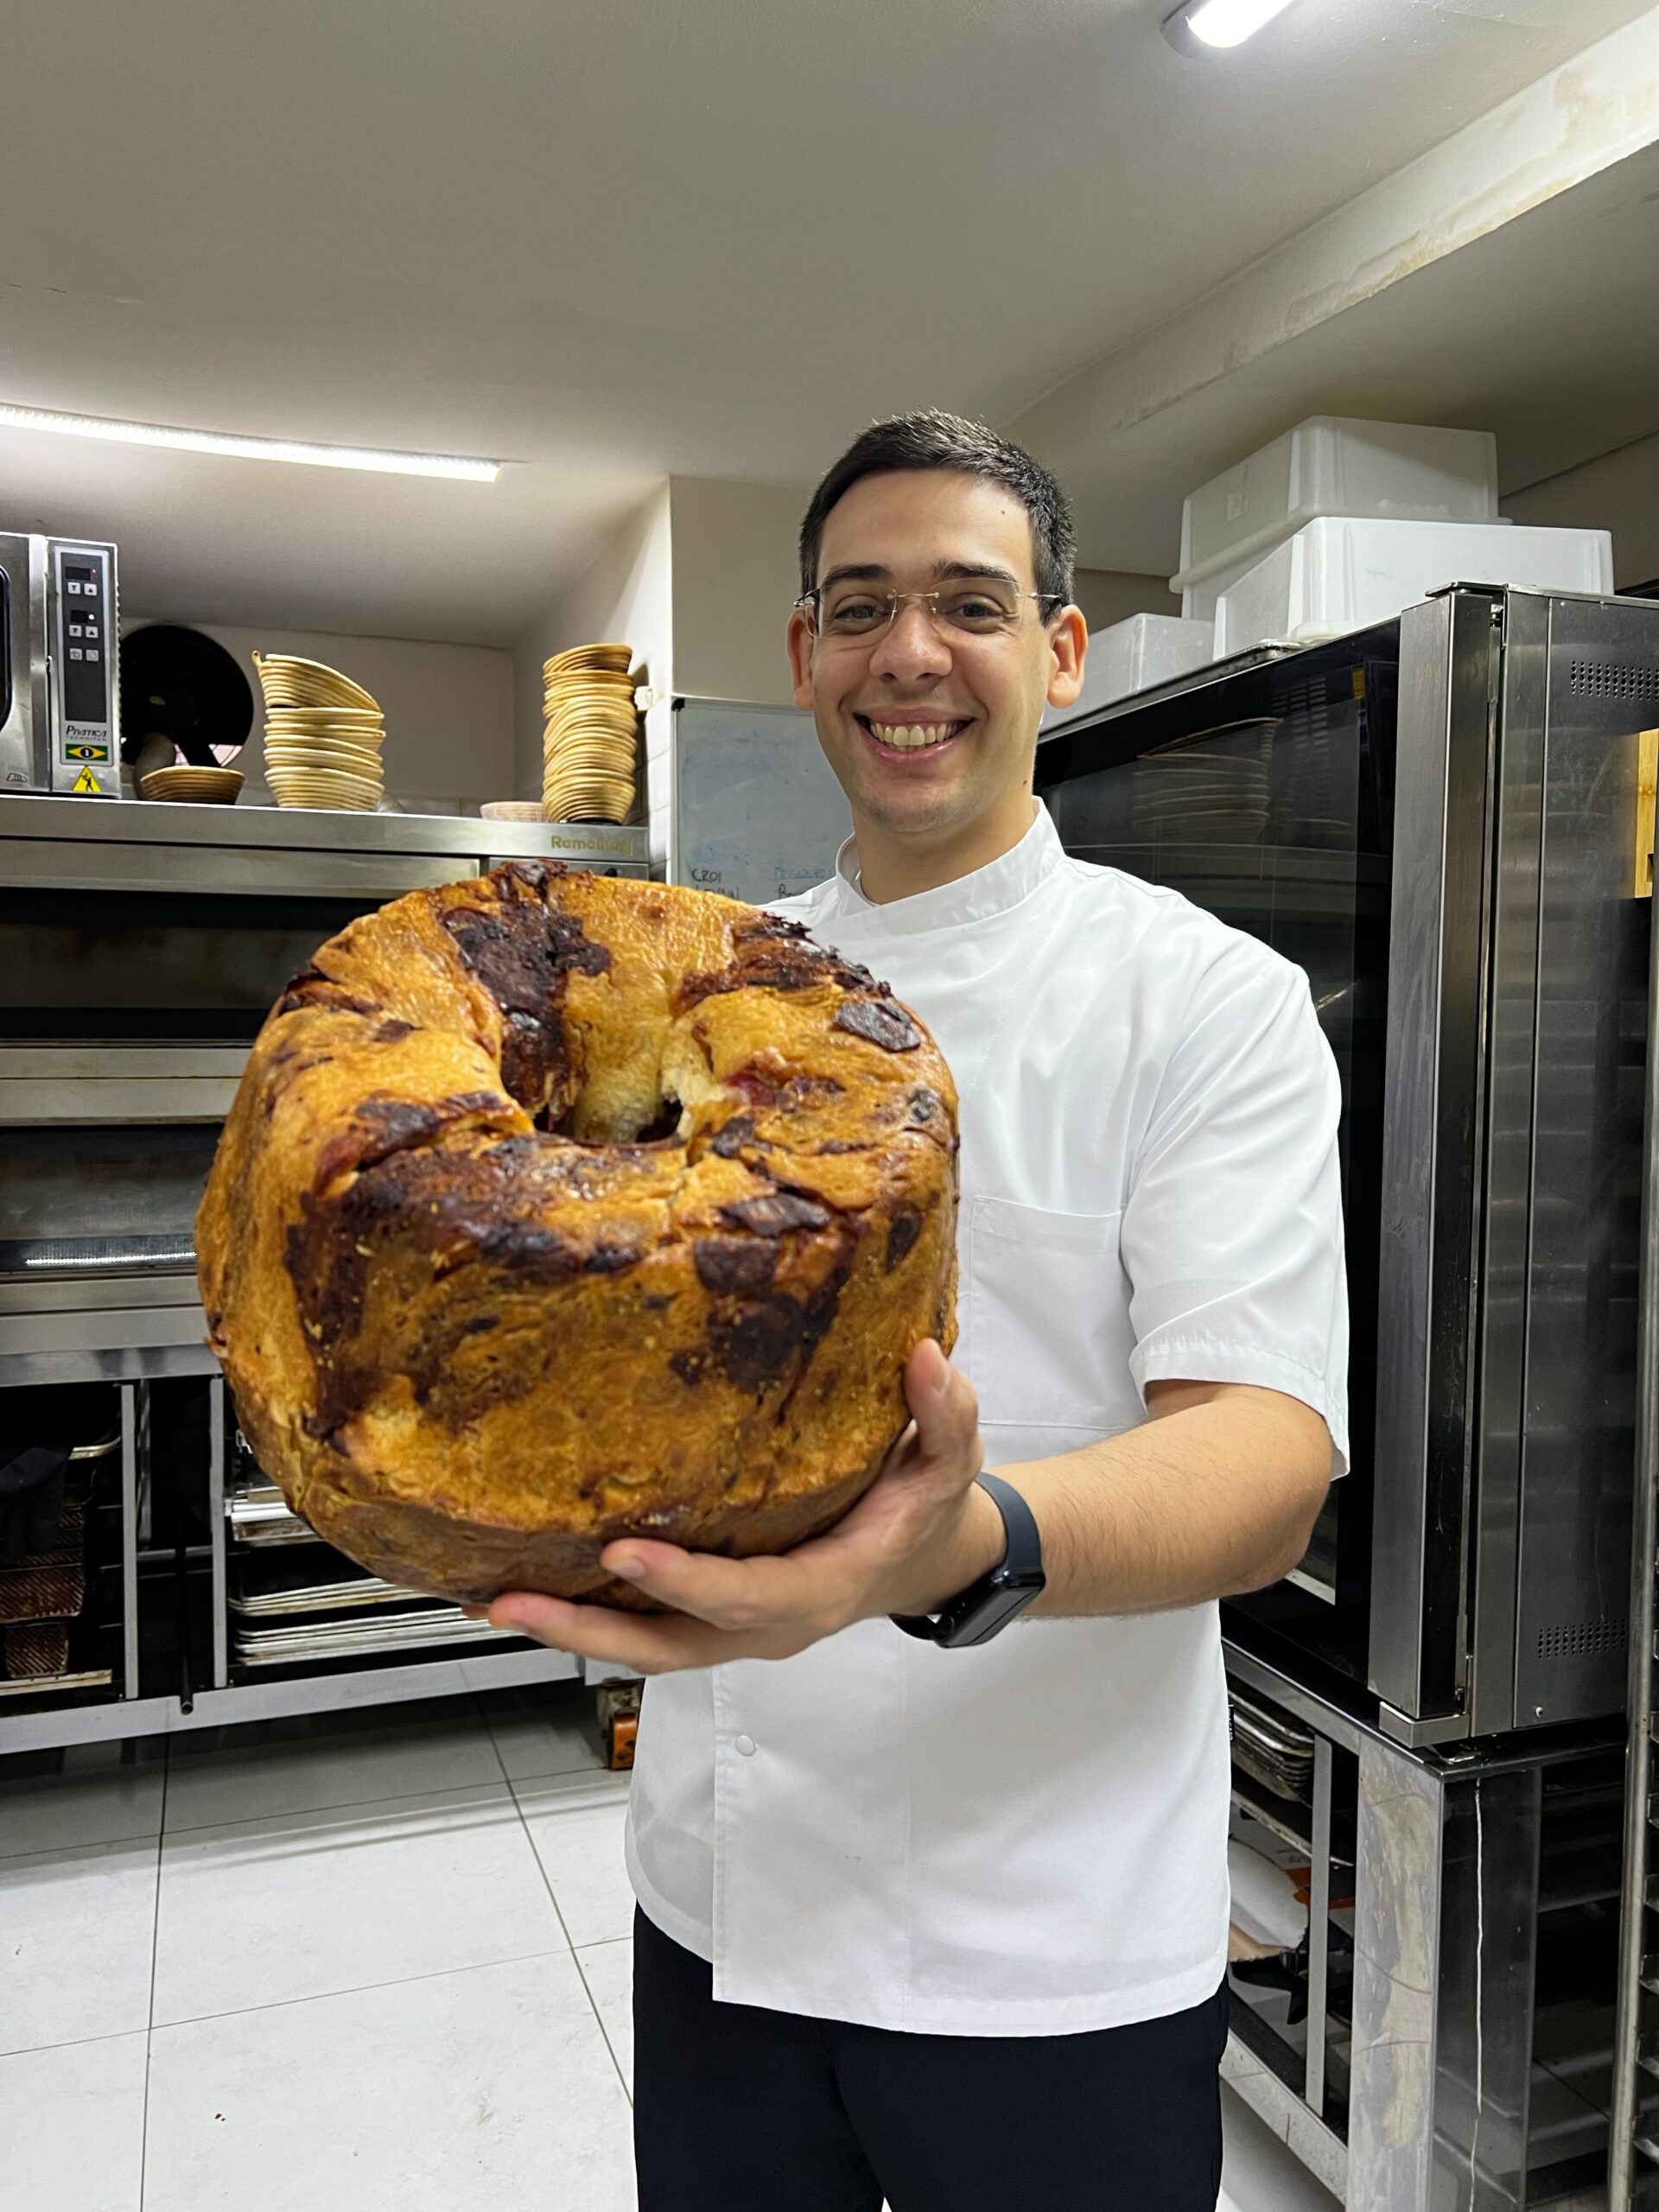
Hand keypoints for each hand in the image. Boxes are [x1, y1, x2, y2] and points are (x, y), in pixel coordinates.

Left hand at [469, 1339, 1002, 1674]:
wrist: (925, 1559)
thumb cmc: (927, 1506)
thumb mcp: (951, 1457)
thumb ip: (945, 1412)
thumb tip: (926, 1358)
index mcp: (823, 1587)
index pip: (746, 1596)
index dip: (685, 1582)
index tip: (625, 1551)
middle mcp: (771, 1623)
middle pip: (670, 1646)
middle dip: (589, 1628)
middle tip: (512, 1601)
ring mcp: (734, 1631)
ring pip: (645, 1647)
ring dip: (567, 1629)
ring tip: (488, 1598)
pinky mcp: (710, 1619)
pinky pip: (641, 1628)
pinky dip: (581, 1615)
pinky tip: (517, 1587)